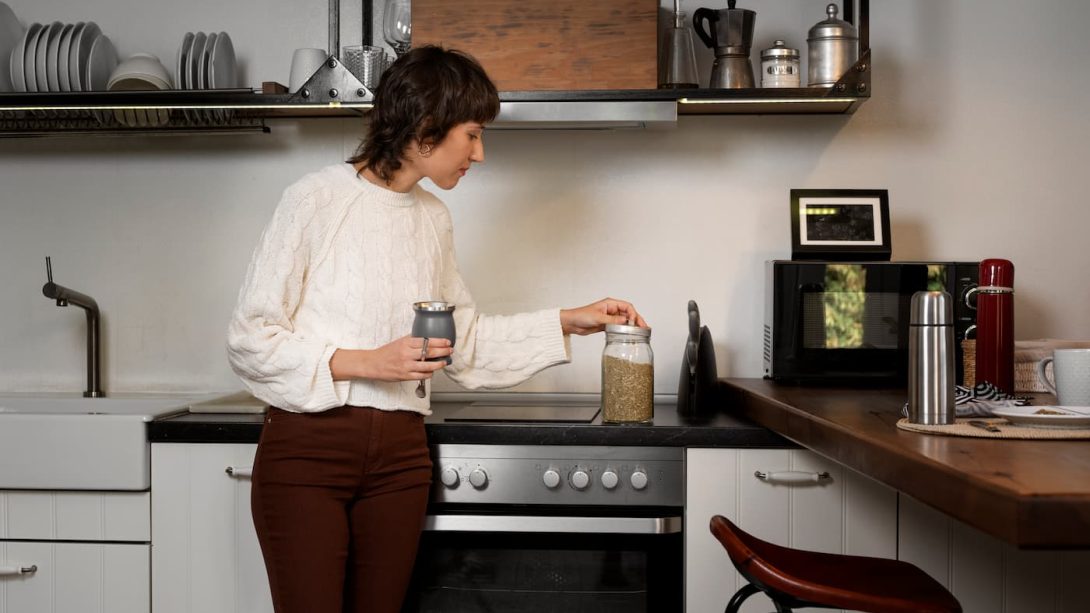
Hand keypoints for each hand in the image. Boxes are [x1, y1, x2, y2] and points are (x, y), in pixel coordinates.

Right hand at [330, 336, 452, 381]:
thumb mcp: (399, 342)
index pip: (426, 341)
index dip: (439, 342)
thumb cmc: (386, 352)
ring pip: (427, 366)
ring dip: (439, 364)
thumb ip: (412, 340)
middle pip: (429, 353)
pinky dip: (429, 374)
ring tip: (445, 362)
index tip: (447, 342)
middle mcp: (407, 354)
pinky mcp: (405, 376)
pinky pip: (421, 376)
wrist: (373, 364)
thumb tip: (426, 338)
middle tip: (450, 351)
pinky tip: (432, 371)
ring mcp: (406, 366)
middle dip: (443, 352)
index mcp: (406, 343)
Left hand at [560, 298, 647, 335]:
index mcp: (610, 304)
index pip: (627, 307)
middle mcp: (611, 310)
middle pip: (628, 314)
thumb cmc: (581, 316)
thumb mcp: (598, 318)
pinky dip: (625, 331)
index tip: (634, 322)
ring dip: (632, 326)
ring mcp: (610, 318)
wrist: (572, 323)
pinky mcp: (607, 325)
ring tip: (639, 333)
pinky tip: (629, 335)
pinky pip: (619, 327)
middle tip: (644, 328)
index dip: (633, 314)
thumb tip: (625, 321)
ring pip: (625, 321)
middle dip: (636, 320)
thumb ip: (612, 320)